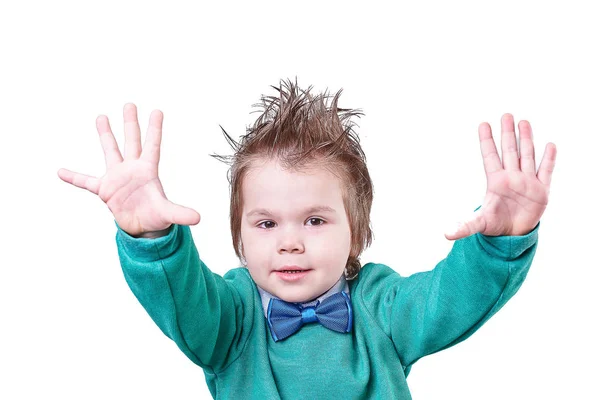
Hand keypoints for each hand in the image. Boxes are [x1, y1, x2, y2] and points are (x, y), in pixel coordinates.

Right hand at [57, 103, 200, 236]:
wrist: (142, 227)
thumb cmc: (156, 217)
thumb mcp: (168, 214)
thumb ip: (180, 214)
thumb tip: (198, 219)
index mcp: (148, 171)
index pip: (152, 146)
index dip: (154, 129)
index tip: (157, 111)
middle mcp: (132, 169)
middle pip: (132, 141)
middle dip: (130, 123)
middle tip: (130, 104)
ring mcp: (117, 177)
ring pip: (110, 151)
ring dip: (106, 135)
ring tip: (101, 116)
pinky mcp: (105, 190)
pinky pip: (86, 182)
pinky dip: (74, 177)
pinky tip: (60, 171)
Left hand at [445, 113, 556, 239]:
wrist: (514, 235)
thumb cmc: (495, 225)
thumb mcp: (479, 225)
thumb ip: (465, 226)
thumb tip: (446, 234)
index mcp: (495, 182)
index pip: (490, 156)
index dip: (487, 141)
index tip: (483, 124)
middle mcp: (511, 177)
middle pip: (509, 151)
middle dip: (508, 133)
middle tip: (506, 115)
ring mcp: (527, 182)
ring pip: (527, 156)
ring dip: (526, 139)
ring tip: (524, 122)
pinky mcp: (541, 190)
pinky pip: (546, 171)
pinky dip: (548, 159)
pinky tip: (549, 145)